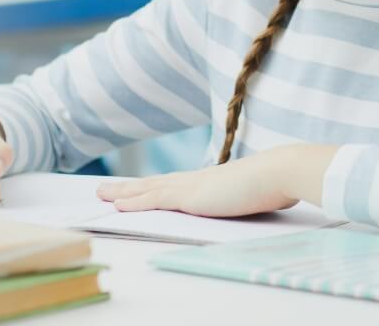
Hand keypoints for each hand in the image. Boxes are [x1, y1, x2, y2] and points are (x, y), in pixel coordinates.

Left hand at [97, 147, 300, 216]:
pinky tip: (118, 206)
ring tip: (101, 195)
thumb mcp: (251, 193)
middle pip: (153, 184)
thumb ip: (241, 197)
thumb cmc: (271, 184)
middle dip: (128, 188)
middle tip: (104, 189)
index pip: (172, 184)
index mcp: (208, 181)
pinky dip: (134, 203)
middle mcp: (194, 180)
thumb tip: (246, 201)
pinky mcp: (189, 195)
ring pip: (147, 189)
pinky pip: (154, 199)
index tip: (135, 188)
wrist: (277, 172)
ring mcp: (190, 186)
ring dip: (123, 193)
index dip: (150, 187)